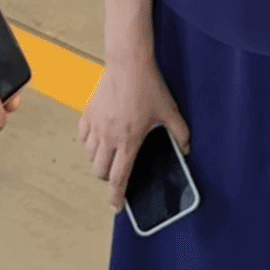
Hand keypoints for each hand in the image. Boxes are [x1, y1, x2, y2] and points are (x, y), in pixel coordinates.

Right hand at [79, 52, 190, 210]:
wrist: (129, 63)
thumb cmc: (148, 86)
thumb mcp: (169, 111)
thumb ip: (180, 133)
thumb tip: (186, 148)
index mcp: (129, 141)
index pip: (119, 178)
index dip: (117, 196)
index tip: (116, 207)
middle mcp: (109, 137)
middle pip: (100, 171)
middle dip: (108, 178)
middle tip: (117, 174)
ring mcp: (96, 125)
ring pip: (90, 156)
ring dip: (98, 161)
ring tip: (110, 155)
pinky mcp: (88, 113)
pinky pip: (83, 136)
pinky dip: (89, 143)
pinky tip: (98, 138)